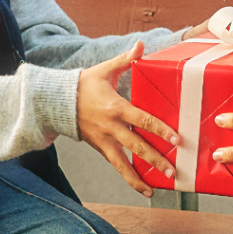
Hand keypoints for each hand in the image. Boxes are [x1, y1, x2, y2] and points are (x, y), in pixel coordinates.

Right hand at [70, 45, 178, 189]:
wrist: (56, 102)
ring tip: (155, 189)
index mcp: (116, 108)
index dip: (160, 130)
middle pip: (136, 147)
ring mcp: (104, 141)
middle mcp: (111, 128)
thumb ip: (125, 59)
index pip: (142, 120)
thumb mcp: (104, 70)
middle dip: (155, 160)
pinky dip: (128, 177)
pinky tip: (143, 187)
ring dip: (139, 178)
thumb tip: (141, 44)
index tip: (176, 139)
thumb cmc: (84, 84)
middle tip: (173, 170)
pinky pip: (116, 165)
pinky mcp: (99, 148)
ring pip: (123, 164)